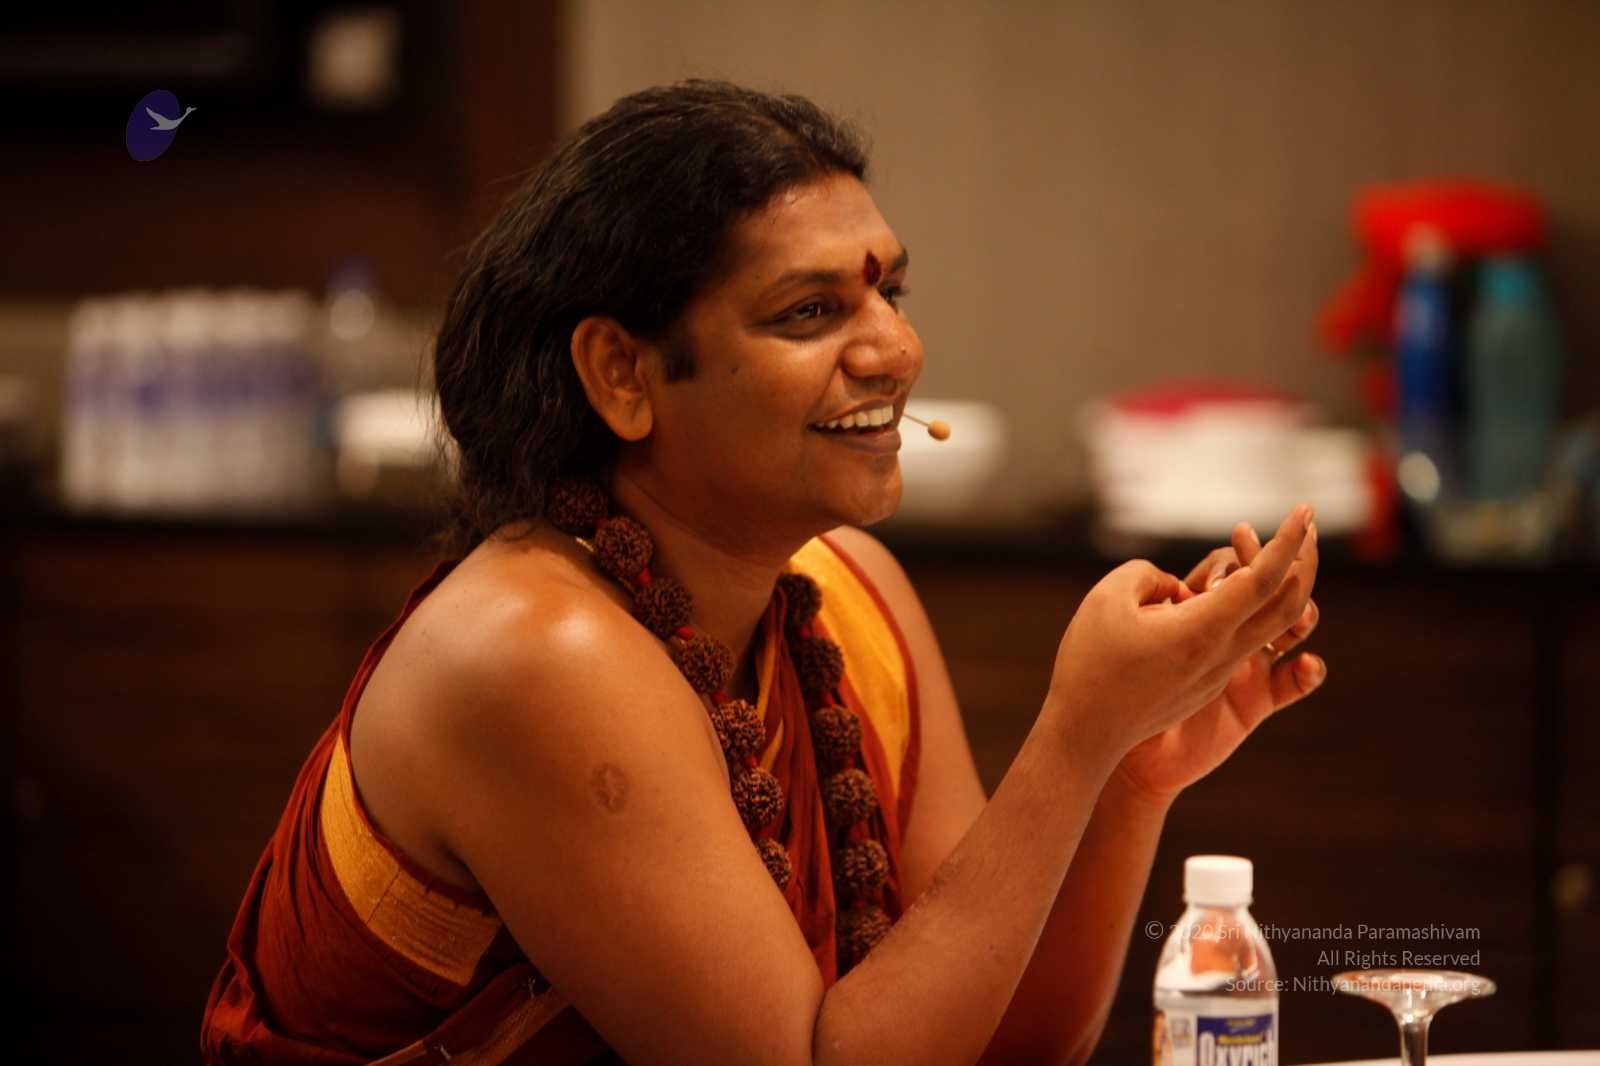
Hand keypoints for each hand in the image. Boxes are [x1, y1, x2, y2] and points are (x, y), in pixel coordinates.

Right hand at [1047, 505, 1316, 770]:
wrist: (1086, 736)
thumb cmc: (1090, 666)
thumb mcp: (1107, 600)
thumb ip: (1147, 576)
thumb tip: (1175, 589)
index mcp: (1203, 629)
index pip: (1263, 578)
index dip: (1287, 541)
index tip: (1304, 511)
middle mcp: (1222, 653)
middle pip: (1287, 605)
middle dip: (1304, 562)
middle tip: (1308, 526)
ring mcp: (1217, 674)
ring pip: (1269, 626)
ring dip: (1279, 587)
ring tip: (1267, 554)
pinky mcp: (1204, 686)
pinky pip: (1238, 642)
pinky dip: (1247, 611)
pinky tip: (1223, 593)